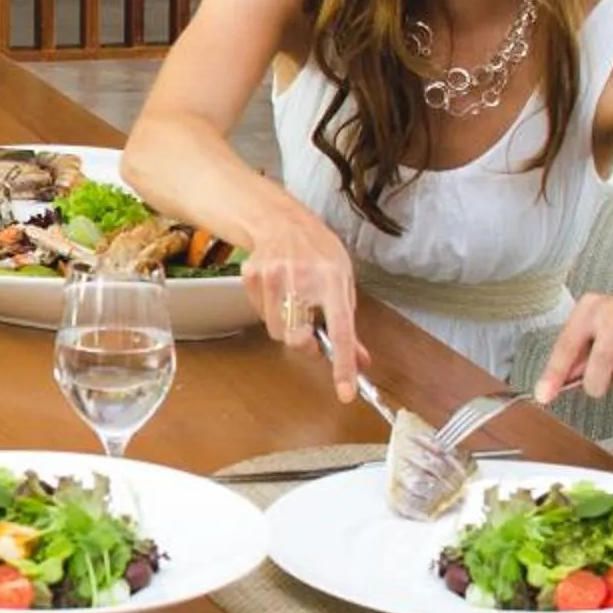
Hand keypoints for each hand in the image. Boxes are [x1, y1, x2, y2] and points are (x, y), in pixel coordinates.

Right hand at [238, 208, 368, 399]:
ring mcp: (273, 277)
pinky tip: (278, 290)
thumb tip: (361, 360)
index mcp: (332, 280)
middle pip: (298, 339)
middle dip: (304, 343)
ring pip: (276, 331)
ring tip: (293, 300)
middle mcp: (302, 278)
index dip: (343, 365)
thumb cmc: (317, 252)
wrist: (281, 221)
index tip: (345, 392)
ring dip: (285, 326)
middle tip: (309, 330)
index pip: (341, 330)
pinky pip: (260, 315)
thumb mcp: (343, 281)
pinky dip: (270, 312)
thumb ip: (349, 323)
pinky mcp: (252, 277)